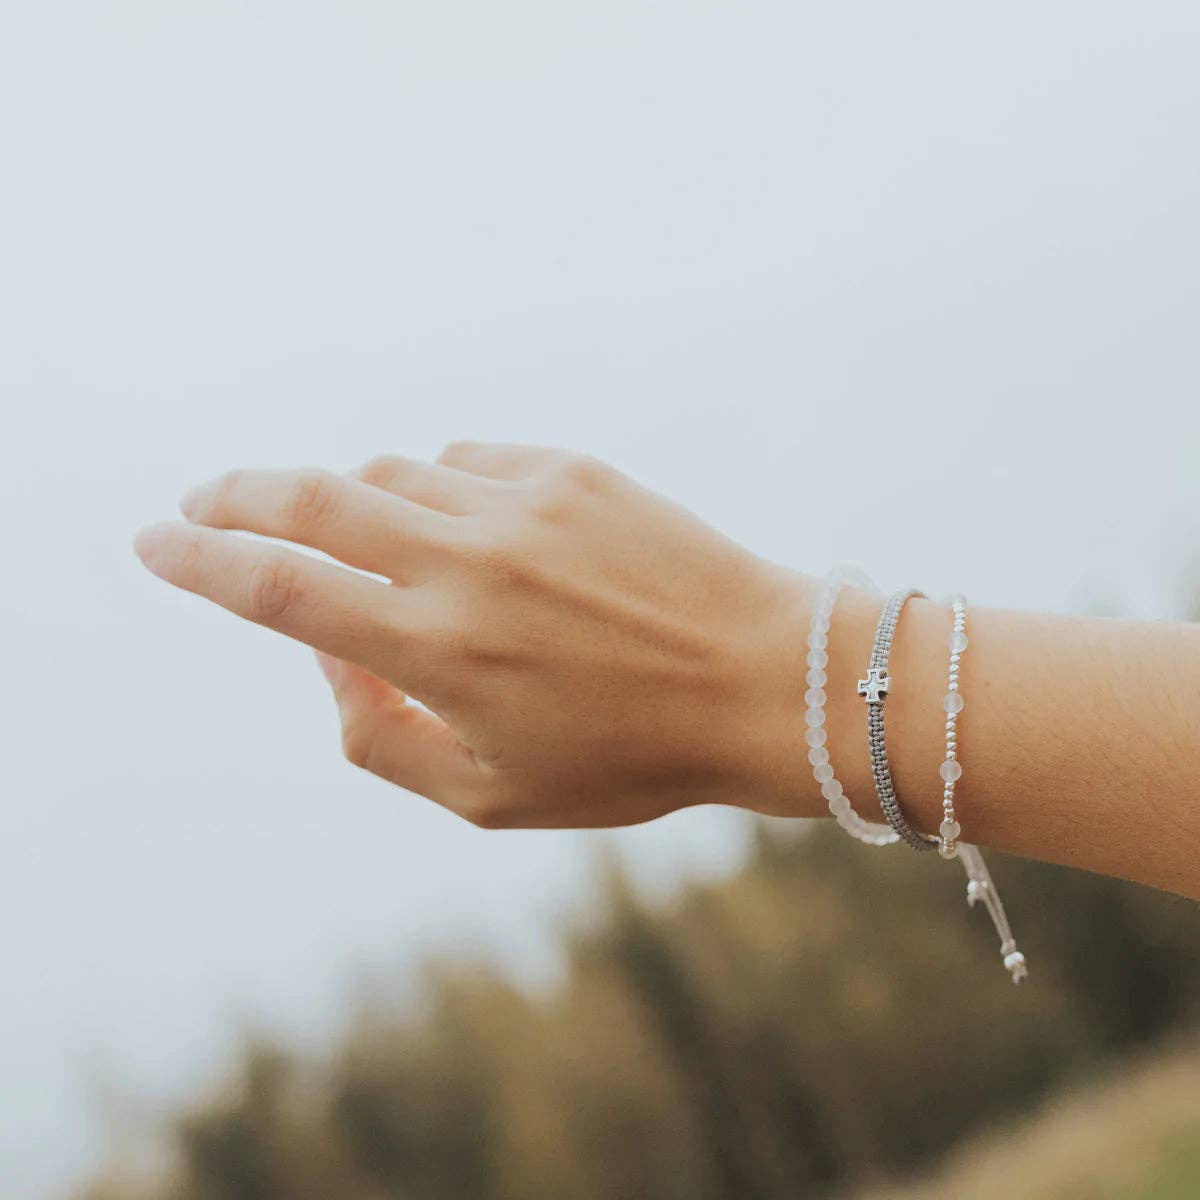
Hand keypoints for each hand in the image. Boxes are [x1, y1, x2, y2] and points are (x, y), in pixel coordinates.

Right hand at [135, 443, 813, 827]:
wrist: (765, 680)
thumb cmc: (632, 757)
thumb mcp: (492, 796)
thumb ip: (382, 736)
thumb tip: (329, 655)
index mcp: (439, 650)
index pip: (279, 590)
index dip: (200, 560)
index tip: (155, 541)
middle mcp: (468, 561)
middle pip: (311, 500)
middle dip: (236, 495)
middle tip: (205, 500)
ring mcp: (522, 503)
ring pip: (389, 474)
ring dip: (350, 501)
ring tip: (359, 539)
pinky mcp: (571, 470)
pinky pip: (468, 459)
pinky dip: (440, 488)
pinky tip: (466, 528)